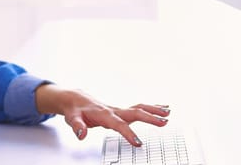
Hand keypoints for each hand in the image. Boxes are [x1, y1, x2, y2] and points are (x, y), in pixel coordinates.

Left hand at [35, 85, 169, 146]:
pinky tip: (162, 108)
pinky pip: (138, 108)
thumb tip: (81, 135)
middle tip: (164, 122)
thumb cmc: (75, 109)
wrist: (75, 98)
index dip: (128, 133)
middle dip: (149, 118)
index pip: (118, 125)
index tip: (138, 142)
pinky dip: (150, 108)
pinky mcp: (120, 110)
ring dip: (153, 110)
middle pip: (134, 113)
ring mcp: (118, 109)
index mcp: (103, 114)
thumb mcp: (72, 118)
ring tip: (168, 113)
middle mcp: (113, 110)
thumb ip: (77, 127)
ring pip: (138, 108)